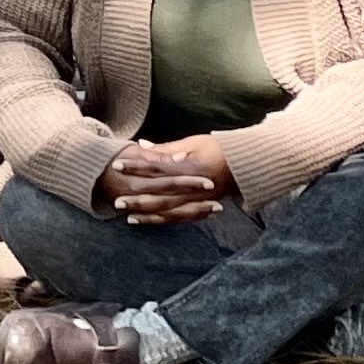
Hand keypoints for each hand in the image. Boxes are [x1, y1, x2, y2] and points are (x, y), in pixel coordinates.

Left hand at [104, 137, 238, 222]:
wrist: (246, 166)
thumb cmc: (219, 149)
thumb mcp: (194, 142)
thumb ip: (167, 147)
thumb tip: (142, 145)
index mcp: (191, 167)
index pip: (157, 167)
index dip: (136, 166)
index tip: (118, 165)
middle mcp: (194, 187)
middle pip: (160, 194)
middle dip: (137, 197)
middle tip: (116, 199)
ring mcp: (198, 200)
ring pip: (168, 210)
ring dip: (146, 213)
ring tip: (125, 214)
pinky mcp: (201, 207)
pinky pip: (177, 218)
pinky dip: (159, 220)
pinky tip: (142, 220)